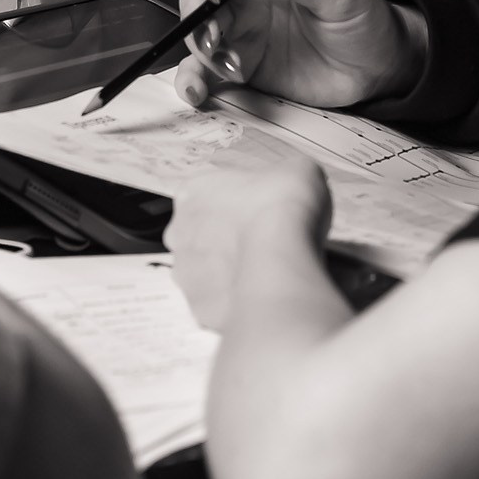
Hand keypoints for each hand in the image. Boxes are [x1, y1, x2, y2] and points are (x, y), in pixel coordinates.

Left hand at [166, 151, 330, 330]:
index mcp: (194, 191)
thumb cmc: (281, 209)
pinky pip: (219, 304)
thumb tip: (294, 185)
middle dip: (226, 239)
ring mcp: (187, 274)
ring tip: (268, 272)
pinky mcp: (200, 308)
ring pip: (205, 273)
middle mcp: (180, 232)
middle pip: (200, 235)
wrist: (282, 262)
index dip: (234, 202)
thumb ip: (286, 177)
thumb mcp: (298, 170)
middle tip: (263, 241)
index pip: (204, 194)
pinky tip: (265, 294)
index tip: (258, 209)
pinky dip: (238, 302)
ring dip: (230, 273)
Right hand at [173, 0, 426, 110]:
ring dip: (197, 46)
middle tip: (214, 36)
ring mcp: (240, 27)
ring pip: (196, 28)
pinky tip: (197, 92)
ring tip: (228, 65)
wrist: (378, 68)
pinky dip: (192, 80)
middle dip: (196, 9)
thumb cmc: (365, 20)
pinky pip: (205, 69)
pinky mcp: (240, 63)